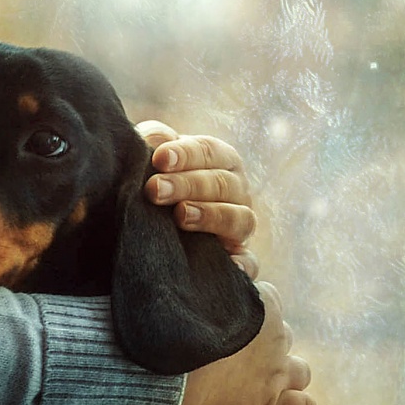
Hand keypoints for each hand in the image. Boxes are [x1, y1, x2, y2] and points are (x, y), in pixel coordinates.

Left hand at [136, 120, 257, 279]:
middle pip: (222, 184)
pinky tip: (230, 265)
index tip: (160, 159)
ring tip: (180, 216)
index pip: (210, 151)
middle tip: (154, 190)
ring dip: (211, 216)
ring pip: (240, 219)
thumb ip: (154, 139)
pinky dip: (244, 264)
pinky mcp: (239, 258)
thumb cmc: (157, 178)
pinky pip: (250, 263)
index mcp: (220, 160)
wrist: (155, 223)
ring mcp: (240, 226)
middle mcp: (237, 191)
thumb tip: (155, 139)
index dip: (186, 153)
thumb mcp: (153, 155)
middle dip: (187, 185)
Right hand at [173, 283, 315, 404]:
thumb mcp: (192, 282)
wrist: (164, 367)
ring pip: (300, 372)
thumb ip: (216, 274)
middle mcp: (276, 337)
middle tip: (232, 351)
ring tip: (256, 380)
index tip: (224, 317)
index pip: (269, 298)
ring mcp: (275, 374)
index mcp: (263, 301)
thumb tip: (228, 265)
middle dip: (265, 342)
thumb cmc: (171, 323)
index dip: (246, 308)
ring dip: (283, 373)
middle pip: (282, 336)